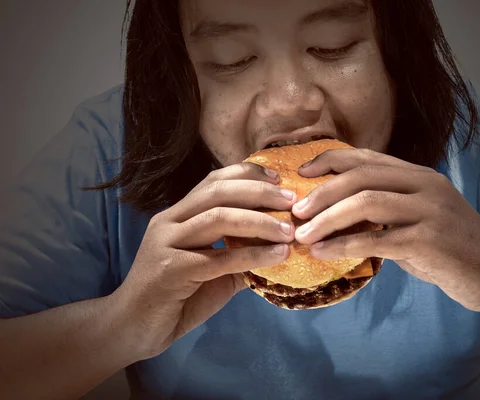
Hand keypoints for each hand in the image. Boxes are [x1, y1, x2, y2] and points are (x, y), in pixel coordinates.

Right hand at [111, 163, 296, 358]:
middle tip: (291, 200)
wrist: (133, 328)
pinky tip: (277, 256)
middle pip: (217, 192)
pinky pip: (218, 258)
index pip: (213, 181)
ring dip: (260, 221)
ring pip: (217, 217)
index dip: (247, 174)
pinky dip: (253, 254)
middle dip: (259, 192)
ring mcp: (167, 243)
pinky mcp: (170, 270)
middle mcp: (169, 221)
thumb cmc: (175, 297)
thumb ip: (238, 255)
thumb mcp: (212, 271)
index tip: (279, 180)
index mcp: (177, 215)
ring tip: (288, 230)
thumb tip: (279, 247)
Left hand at [292, 148, 479, 311]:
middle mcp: (425, 185)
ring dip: (327, 218)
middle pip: (361, 176)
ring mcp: (430, 211)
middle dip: (321, 191)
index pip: (367, 158)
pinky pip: (376, 239)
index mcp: (420, 176)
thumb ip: (387, 213)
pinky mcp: (430, 240)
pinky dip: (343, 246)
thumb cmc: (453, 249)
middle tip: (296, 210)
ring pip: (366, 202)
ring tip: (302, 234)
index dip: (330, 160)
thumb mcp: (420, 220)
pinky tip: (323, 253)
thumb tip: (338, 217)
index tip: (301, 173)